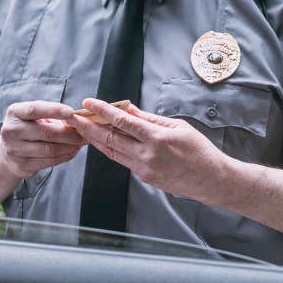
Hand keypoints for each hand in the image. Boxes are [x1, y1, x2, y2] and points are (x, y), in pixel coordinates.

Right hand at [0, 100, 83, 178]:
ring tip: (80, 143)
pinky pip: (49, 161)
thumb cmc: (28, 128)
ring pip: (49, 149)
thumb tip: (77, 120)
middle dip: (69, 133)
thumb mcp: (34, 116)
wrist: (8, 151)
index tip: (72, 112)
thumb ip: (51, 115)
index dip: (54, 110)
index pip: (34, 109)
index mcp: (14, 112)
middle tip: (84, 133)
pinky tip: (73, 152)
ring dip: (70, 147)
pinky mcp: (22, 165)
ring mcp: (14, 150)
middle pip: (46, 133)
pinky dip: (65, 156)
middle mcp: (11, 130)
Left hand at [68, 98, 228, 203]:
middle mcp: (147, 155)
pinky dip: (109, 148)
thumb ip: (150, 119)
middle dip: (88, 126)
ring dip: (93, 139)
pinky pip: (122, 160)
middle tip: (72, 117)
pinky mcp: (143, 177)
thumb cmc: (199, 150)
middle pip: (110, 138)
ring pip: (111, 151)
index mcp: (157, 138)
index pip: (123, 121)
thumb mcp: (177, 126)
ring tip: (79, 128)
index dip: (102, 111)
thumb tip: (128, 109)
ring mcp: (143, 168)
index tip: (88, 103)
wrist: (210, 180)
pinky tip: (100, 140)